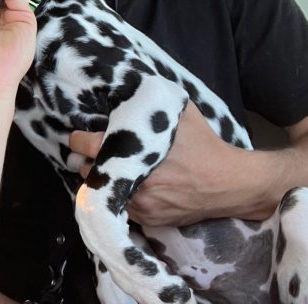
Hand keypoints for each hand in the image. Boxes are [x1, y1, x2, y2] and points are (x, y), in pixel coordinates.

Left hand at [70, 102, 253, 225]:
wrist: (229, 183)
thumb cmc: (203, 144)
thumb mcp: (178, 112)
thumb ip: (148, 101)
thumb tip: (126, 87)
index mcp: (133, 152)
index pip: (85, 145)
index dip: (78, 139)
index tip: (77, 136)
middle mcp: (132, 180)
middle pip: (87, 171)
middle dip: (85, 161)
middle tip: (88, 153)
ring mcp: (139, 204)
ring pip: (101, 192)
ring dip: (100, 180)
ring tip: (105, 168)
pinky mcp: (147, 220)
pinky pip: (119, 207)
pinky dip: (118, 196)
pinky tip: (125, 185)